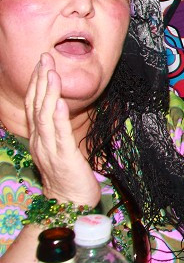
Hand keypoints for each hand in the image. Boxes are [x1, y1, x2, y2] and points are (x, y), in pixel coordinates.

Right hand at [24, 55, 100, 206]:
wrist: (69, 204)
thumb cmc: (68, 174)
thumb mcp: (59, 147)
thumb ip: (57, 128)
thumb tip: (60, 105)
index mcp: (39, 138)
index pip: (34, 105)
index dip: (36, 83)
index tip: (41, 62)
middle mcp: (40, 141)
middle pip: (36, 106)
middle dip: (40, 81)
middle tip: (44, 58)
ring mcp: (50, 150)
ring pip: (45, 117)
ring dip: (48, 93)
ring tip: (52, 73)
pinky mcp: (65, 158)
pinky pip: (60, 135)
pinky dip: (59, 117)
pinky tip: (60, 102)